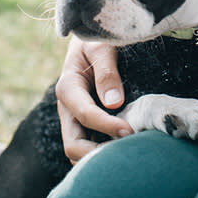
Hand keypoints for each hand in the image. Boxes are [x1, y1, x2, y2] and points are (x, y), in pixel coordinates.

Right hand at [55, 37, 132, 162]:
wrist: (93, 42)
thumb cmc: (98, 40)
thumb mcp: (101, 47)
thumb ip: (107, 72)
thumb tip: (114, 103)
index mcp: (68, 87)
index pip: (84, 115)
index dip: (107, 126)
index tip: (130, 131)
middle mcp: (68, 108)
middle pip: (73, 145)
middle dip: (96, 155)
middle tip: (126, 153)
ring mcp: (75, 119)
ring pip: (79, 152)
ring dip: (100, 158)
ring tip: (128, 154)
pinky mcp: (85, 125)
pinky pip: (90, 147)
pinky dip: (103, 154)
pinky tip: (125, 150)